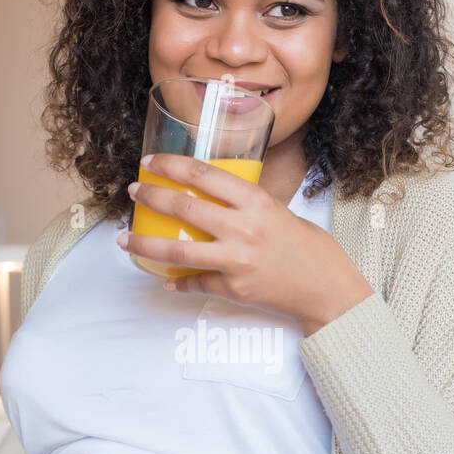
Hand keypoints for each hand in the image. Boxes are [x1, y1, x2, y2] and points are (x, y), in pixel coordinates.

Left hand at [120, 153, 373, 333]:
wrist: (329, 290)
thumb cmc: (311, 249)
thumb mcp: (281, 213)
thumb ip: (249, 207)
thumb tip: (217, 200)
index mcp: (257, 202)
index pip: (204, 175)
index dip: (171, 166)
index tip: (150, 163)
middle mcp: (244, 229)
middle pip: (184, 207)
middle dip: (152, 196)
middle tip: (134, 191)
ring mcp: (237, 261)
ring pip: (178, 252)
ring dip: (146, 243)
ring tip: (125, 238)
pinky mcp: (235, 289)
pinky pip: (197, 284)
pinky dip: (178, 283)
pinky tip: (166, 281)